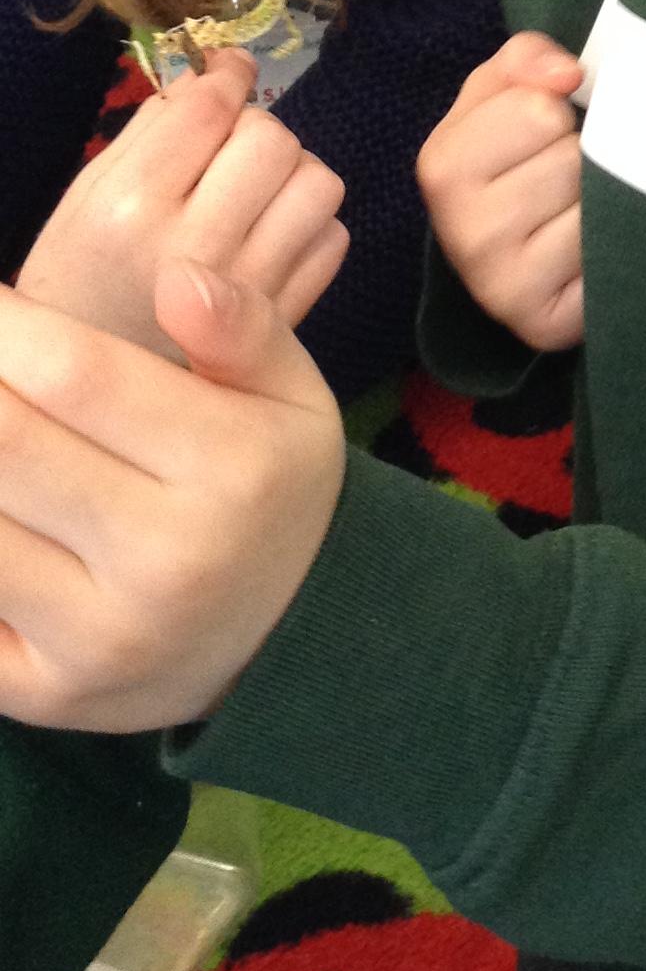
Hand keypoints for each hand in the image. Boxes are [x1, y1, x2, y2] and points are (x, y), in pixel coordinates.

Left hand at [0, 264, 344, 731]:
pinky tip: (6, 510)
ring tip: (4, 439)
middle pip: (3, 443)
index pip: (77, 373)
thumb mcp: (292, 399)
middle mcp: (169, 562)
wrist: (290, 643)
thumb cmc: (270, 492)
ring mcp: (102, 638)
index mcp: (233, 473)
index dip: (4, 325)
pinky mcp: (47, 694)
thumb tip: (175, 277)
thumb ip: (244, 328)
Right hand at [17, 50, 347, 360]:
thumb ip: (145, 139)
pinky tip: (272, 237)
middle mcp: (196, 245)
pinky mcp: (285, 320)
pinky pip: (333, 240)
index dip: (228, 74)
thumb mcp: (82, 204)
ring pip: (319, 184)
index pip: (208, 109)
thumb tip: (207, 81)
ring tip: (256, 193)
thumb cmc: (77, 287)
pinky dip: (312, 225)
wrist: (87, 403)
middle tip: (230, 150)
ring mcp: (249, 288)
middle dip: (256, 130)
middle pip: (273, 140)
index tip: (230, 70)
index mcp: (129, 208)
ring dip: (294, 174)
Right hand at [418, 31, 584, 350]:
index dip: (556, 112)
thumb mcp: (508, 95)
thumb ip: (526, 59)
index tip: (544, 135)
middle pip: (568, 156)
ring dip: (601, 199)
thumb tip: (567, 74)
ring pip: (590, 202)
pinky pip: (603, 250)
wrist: (534, 264)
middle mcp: (459, 229)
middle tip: (564, 182)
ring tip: (579, 213)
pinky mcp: (542, 321)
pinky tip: (592, 251)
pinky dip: (611, 242)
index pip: (538, 107)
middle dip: (582, 157)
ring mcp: (498, 284)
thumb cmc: (520, 165)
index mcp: (441, 164)